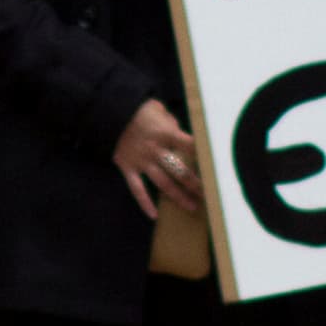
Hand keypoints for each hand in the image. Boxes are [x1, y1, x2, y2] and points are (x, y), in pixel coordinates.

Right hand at [113, 98, 202, 219]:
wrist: (110, 113)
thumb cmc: (139, 111)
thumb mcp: (159, 110)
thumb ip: (173, 124)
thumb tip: (182, 135)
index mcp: (166, 134)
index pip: (190, 146)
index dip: (204, 156)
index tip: (216, 167)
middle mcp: (155, 150)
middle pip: (180, 170)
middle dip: (196, 184)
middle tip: (210, 195)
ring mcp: (142, 161)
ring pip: (163, 183)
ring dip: (178, 196)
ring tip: (192, 206)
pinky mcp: (128, 168)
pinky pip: (137, 189)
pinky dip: (144, 203)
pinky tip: (154, 215)